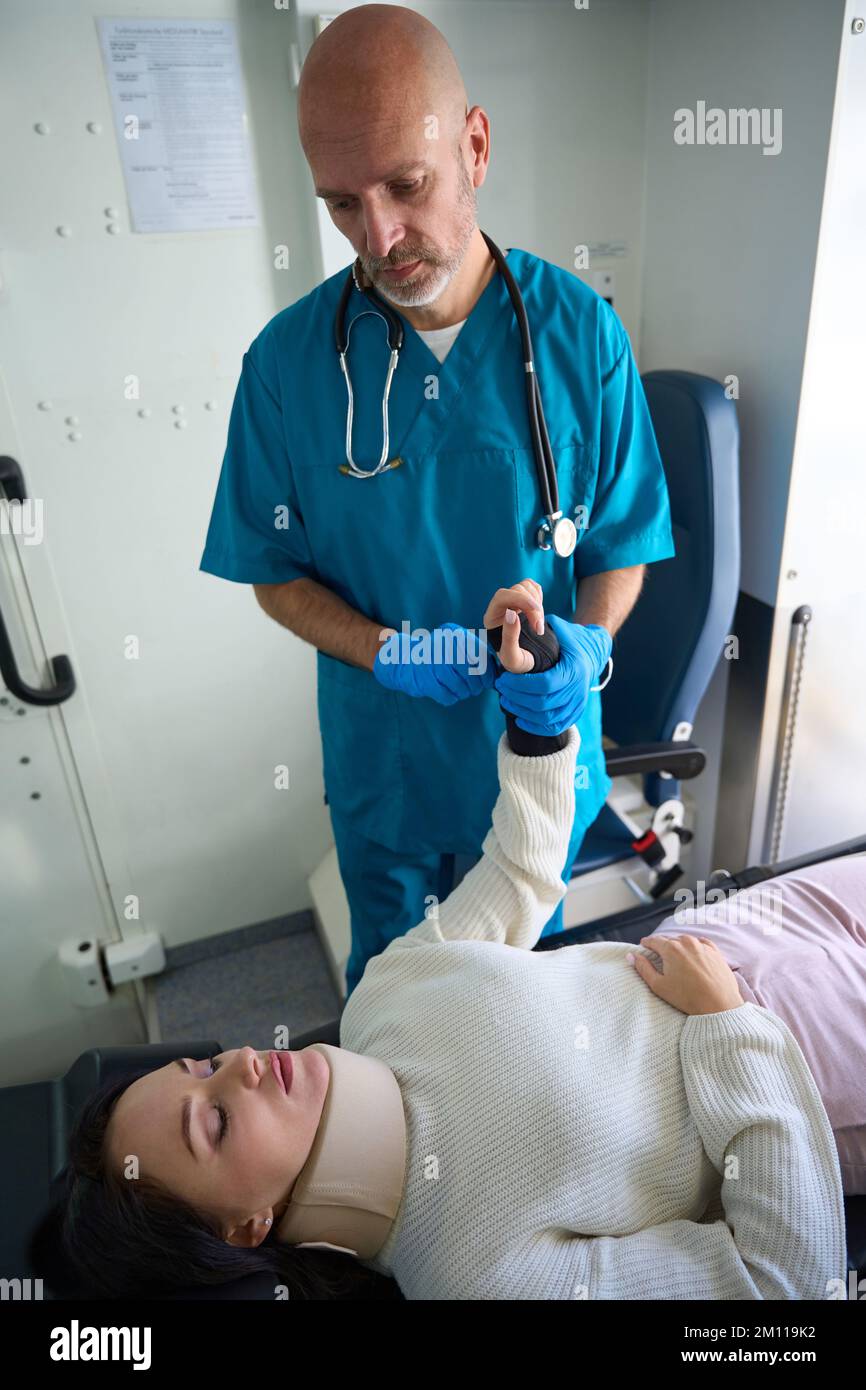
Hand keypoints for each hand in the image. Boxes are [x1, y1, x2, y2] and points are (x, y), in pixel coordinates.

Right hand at [372, 622, 496, 704]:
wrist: (404, 661)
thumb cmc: (438, 656)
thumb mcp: (456, 646)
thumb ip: (476, 654)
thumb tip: (497, 673)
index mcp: (455, 635)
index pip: (480, 656)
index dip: (488, 672)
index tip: (488, 681)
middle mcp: (444, 645)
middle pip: (472, 672)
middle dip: (476, 685)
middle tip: (475, 689)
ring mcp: (433, 662)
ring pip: (461, 686)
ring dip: (464, 692)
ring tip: (461, 691)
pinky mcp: (424, 680)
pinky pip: (447, 696)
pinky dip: (451, 697)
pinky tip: (448, 693)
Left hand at [482, 580, 546, 672]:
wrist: (531, 660)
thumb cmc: (518, 662)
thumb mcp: (513, 658)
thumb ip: (509, 637)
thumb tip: (511, 614)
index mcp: (491, 619)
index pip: (502, 596)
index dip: (520, 598)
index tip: (536, 610)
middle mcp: (499, 607)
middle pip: (516, 590)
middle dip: (532, 607)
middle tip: (539, 629)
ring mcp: (512, 602)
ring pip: (525, 587)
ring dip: (537, 604)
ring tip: (538, 625)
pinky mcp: (524, 600)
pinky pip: (532, 588)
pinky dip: (539, 598)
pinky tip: (538, 613)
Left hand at [494, 614, 611, 733]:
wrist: (595, 652)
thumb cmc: (571, 639)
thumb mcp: (560, 627)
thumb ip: (540, 625)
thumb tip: (514, 618)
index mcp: (574, 669)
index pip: (544, 684)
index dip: (520, 685)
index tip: (504, 679)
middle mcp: (578, 689)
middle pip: (542, 704)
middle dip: (516, 698)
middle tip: (501, 689)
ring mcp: (578, 703)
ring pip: (546, 718)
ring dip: (522, 712)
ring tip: (506, 702)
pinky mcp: (575, 713)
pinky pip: (555, 727)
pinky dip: (535, 726)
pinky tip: (520, 718)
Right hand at [628, 934, 744, 1015]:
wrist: (719, 1005)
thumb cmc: (688, 998)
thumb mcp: (659, 986)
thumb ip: (643, 968)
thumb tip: (631, 956)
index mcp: (671, 948)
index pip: (654, 940)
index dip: (646, 943)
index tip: (643, 947)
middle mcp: (687, 942)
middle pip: (669, 940)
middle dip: (662, 946)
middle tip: (659, 957)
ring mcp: (703, 945)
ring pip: (685, 941)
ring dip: (679, 947)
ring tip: (676, 959)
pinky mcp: (716, 952)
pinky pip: (702, 943)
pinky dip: (695, 947)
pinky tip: (694, 956)